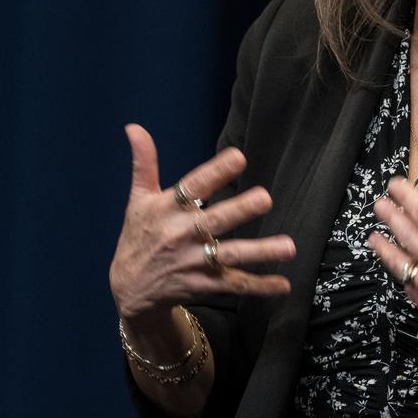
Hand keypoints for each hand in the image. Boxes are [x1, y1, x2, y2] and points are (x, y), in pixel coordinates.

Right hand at [109, 124, 295, 320]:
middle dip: (240, 210)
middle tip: (265, 198)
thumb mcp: (139, 200)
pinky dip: (260, 286)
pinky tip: (283, 285)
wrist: (129, 289)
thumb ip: (144, 163)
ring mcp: (194, 261)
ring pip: (231, 255)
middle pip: (215, 220)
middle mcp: (181, 235)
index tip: (238, 157)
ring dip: (260, 251)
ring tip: (288, 246)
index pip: (192, 187)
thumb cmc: (139, 236)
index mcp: (166, 209)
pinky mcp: (204, 284)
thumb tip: (135, 127)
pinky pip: (235, 285)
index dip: (215, 172)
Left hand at [368, 175, 417, 374]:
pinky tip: (397, 271)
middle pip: (407, 234)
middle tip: (379, 205)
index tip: (395, 186)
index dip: (407, 197)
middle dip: (390, 217)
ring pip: (400, 263)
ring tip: (373, 237)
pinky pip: (409, 288)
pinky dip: (400, 276)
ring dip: (385, 248)